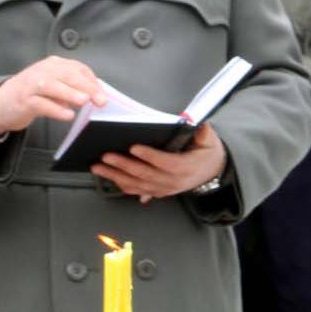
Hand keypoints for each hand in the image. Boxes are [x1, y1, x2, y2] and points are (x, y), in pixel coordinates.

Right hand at [0, 56, 104, 135]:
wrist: (2, 102)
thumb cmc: (32, 94)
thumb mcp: (54, 85)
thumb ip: (71, 87)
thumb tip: (95, 95)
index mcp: (53, 64)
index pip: (77, 68)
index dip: (92, 81)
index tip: (104, 94)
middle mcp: (43, 71)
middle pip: (67, 75)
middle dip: (86, 86)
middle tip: (100, 100)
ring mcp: (32, 85)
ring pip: (53, 86)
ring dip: (70, 93)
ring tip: (84, 101)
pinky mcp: (24, 100)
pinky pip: (41, 104)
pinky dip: (55, 109)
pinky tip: (67, 115)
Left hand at [92, 122, 227, 204]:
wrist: (212, 172)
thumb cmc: (207, 153)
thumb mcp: (209, 140)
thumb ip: (202, 131)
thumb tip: (192, 120)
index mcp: (185, 167)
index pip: (165, 163)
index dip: (149, 156)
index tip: (133, 147)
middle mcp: (172, 182)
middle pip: (145, 174)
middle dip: (123, 165)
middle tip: (106, 156)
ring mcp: (163, 189)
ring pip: (136, 184)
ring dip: (115, 176)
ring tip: (98, 167)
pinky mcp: (157, 192)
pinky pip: (136, 190)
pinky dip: (120, 183)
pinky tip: (107, 176)